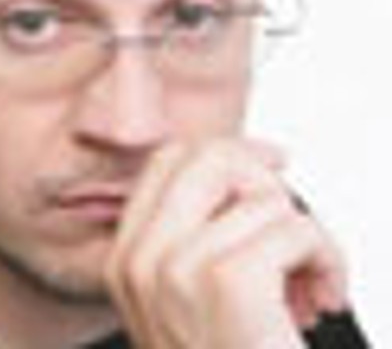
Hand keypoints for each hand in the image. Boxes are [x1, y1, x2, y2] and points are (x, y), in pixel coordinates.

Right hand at [106, 139, 347, 348]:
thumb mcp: (196, 302)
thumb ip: (200, 235)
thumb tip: (253, 164)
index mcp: (128, 260)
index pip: (167, 162)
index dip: (227, 153)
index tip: (271, 164)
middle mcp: (140, 260)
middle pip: (206, 157)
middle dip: (265, 183)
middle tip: (291, 233)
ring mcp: (175, 270)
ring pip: (262, 195)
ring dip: (309, 239)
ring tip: (310, 285)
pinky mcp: (225, 283)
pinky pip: (291, 228)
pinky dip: (326, 260)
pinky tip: (319, 298)